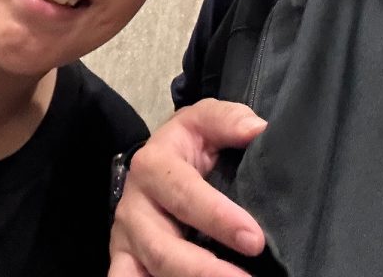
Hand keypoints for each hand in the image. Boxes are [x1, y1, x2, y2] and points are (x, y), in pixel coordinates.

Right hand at [109, 98, 266, 276]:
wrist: (157, 164)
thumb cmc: (188, 144)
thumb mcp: (204, 121)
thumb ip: (230, 120)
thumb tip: (257, 130)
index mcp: (152, 166)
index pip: (184, 195)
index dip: (219, 218)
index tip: (255, 240)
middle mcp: (132, 207)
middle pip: (161, 249)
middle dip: (204, 270)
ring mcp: (125, 240)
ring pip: (144, 273)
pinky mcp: (124, 263)